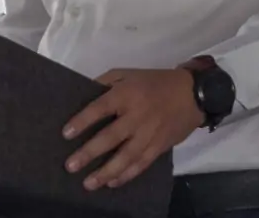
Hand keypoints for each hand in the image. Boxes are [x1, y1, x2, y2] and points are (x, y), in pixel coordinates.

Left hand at [62, 67, 204, 189]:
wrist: (192, 94)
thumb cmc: (154, 82)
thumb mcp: (128, 73)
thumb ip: (106, 82)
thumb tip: (85, 95)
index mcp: (127, 94)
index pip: (100, 108)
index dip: (83, 121)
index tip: (66, 134)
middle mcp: (137, 115)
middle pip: (111, 137)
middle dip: (89, 153)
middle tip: (71, 166)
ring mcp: (149, 133)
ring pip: (126, 156)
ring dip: (106, 171)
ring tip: (88, 183)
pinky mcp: (160, 146)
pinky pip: (141, 164)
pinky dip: (127, 175)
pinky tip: (112, 183)